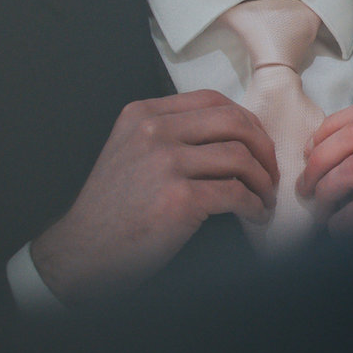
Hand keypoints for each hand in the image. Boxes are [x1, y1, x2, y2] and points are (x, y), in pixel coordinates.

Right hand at [28, 91, 278, 302]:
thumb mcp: (128, 152)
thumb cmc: (111, 210)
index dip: (246, 121)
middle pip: (233, 122)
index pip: (213, 100)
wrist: (82, 251)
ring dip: (262, 180)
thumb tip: (227, 136)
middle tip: (269, 172)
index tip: (257, 144)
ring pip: (239, 157)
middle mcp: (154, 132)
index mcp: (143, 115)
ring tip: (264, 198)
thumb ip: (167, 135)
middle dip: (262, 147)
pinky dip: (254, 205)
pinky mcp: (179, 199)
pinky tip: (254, 214)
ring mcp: (166, 164)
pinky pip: (235, 193)